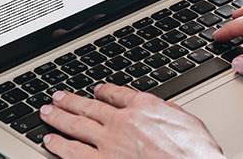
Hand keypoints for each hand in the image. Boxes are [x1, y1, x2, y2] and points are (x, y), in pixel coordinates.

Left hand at [39, 84, 223, 158]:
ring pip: (76, 127)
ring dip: (58, 119)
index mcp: (145, 107)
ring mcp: (109, 144)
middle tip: (57, 97)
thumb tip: (163, 109)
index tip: (97, 90)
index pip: (117, 94)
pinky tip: (51, 141)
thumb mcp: (188, 122)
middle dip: (70, 101)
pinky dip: (59, 146)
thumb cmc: (195, 153)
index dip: (104, 91)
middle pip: (89, 107)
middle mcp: (123, 121)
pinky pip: (73, 153)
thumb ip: (169, 113)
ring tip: (47, 114)